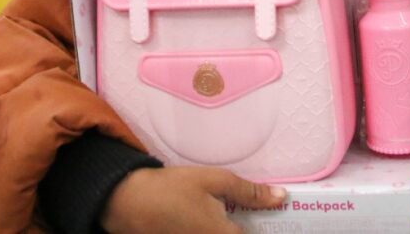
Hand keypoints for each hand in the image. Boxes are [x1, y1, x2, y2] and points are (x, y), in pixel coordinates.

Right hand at [100, 166, 286, 233]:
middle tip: (254, 214)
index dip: (266, 227)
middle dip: (247, 227)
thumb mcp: (214, 181)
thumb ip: (250, 192)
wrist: (128, 202)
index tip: (276, 219)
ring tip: (231, 215)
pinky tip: (210, 220)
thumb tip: (281, 198)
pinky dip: (216, 231)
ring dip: (230, 227)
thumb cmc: (172, 189)